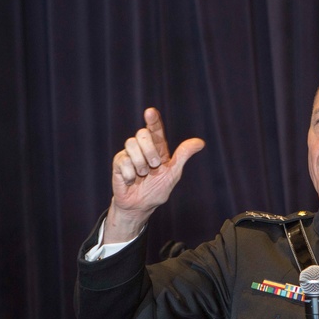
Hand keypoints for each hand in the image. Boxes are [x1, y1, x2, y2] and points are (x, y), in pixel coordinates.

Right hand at [105, 107, 204, 242]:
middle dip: (149, 150)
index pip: (154, 129)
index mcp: (157, 148)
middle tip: (154, 166)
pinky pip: (124, 161)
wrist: (140, 206)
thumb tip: (200, 142)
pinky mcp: (118, 163)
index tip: (150, 112)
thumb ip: (183, 156)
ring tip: (142, 175)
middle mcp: (142, 148)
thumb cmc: (157, 190)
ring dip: (140, 163)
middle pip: (142, 133)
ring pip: (131, 144)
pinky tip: (131, 180)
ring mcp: (129, 154)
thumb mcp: (173, 173)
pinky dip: (130, 174)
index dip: (153, 119)